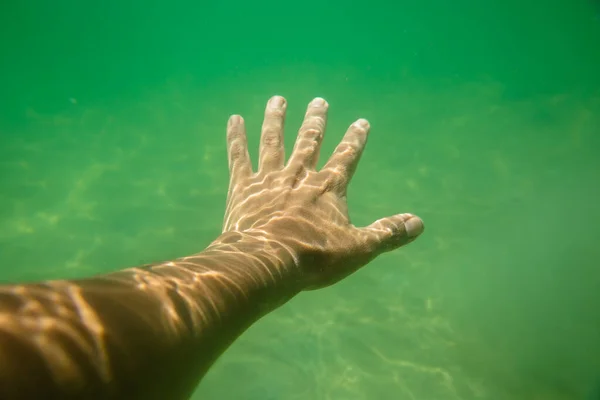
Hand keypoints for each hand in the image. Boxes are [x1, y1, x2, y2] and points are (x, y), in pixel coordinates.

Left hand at [221, 96, 423, 289]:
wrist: (267, 262)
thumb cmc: (314, 258)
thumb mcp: (359, 248)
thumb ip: (388, 232)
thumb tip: (419, 224)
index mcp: (328, 187)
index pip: (347, 156)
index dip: (356, 138)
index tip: (361, 121)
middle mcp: (299, 175)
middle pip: (309, 141)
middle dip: (315, 121)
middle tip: (318, 101)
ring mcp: (269, 178)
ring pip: (273, 141)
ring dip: (276, 119)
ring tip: (277, 100)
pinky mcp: (242, 188)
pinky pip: (239, 156)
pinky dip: (237, 138)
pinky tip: (235, 119)